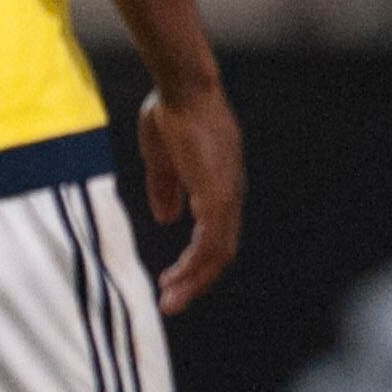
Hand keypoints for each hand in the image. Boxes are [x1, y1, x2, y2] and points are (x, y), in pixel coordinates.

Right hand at [137, 78, 242, 313]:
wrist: (182, 88)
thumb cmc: (170, 112)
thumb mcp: (162, 158)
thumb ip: (166, 188)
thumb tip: (167, 219)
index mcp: (218, 187)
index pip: (215, 235)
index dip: (194, 261)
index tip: (170, 280)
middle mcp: (229, 195)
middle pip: (221, 252)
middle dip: (195, 281)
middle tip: (170, 302)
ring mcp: (226, 196)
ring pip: (218, 253)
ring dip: (194, 279)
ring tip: (169, 298)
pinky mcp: (217, 195)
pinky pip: (211, 240)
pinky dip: (195, 263)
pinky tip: (176, 276)